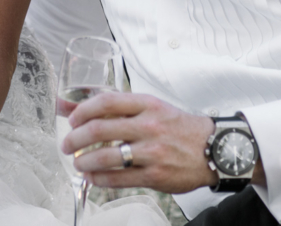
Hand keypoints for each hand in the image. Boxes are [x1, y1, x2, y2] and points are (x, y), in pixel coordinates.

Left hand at [62, 92, 219, 192]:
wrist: (213, 149)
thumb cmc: (178, 127)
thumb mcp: (151, 108)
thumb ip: (117, 107)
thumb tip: (74, 106)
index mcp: (147, 104)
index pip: (105, 101)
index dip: (82, 111)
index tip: (72, 119)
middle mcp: (149, 125)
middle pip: (99, 129)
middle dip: (75, 138)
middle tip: (66, 144)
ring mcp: (152, 152)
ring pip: (106, 157)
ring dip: (84, 161)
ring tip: (77, 162)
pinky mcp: (155, 175)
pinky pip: (119, 178)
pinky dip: (99, 179)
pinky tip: (92, 177)